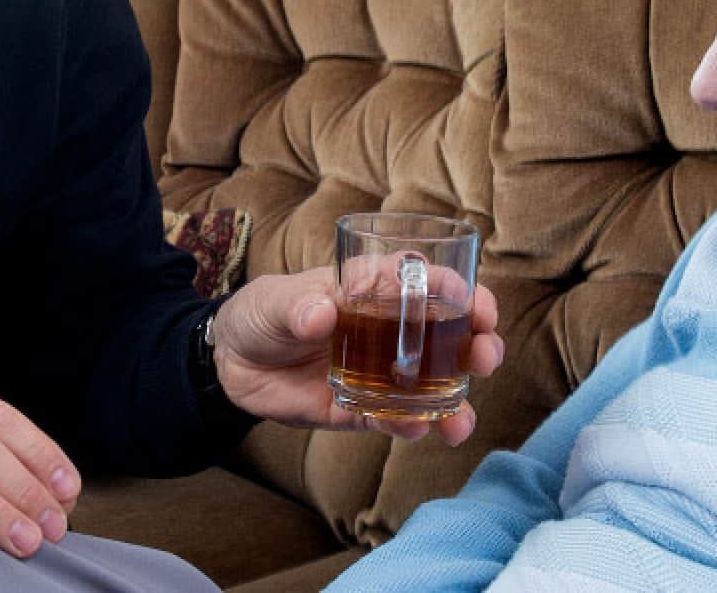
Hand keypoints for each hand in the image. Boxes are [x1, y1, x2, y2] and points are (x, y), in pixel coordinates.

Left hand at [211, 268, 503, 444]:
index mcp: (374, 290)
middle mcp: (389, 331)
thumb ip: (296, 306)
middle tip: (486, 359)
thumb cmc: (261, 313)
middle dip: (478, 347)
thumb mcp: (274, 301)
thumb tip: (320, 314)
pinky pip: (392, 420)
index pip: (430, 284)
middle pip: (448, 337)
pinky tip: (416, 431)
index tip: (481, 309)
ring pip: (432, 388)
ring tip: (460, 422)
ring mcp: (379, 373)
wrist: (230, 362)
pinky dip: (408, 426)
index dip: (463, 293)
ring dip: (455, 403)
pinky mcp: (360, 409)